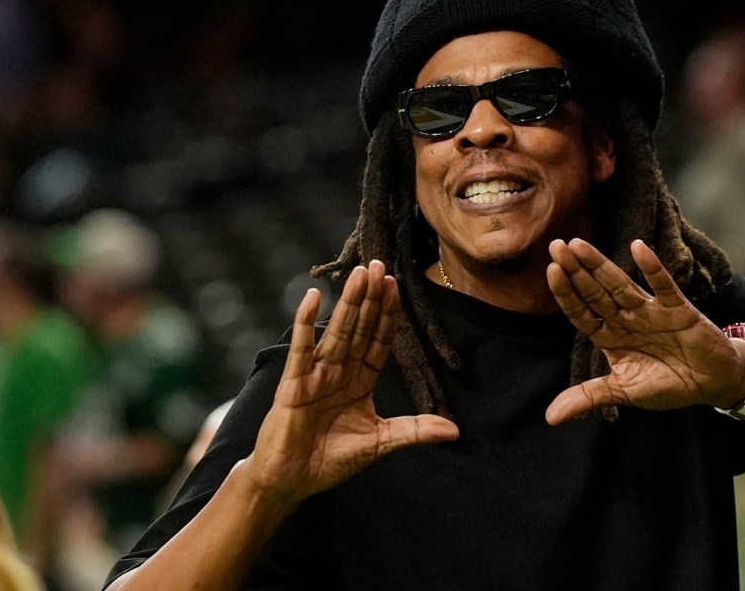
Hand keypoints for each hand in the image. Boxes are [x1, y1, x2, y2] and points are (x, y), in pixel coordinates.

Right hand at [245, 260, 458, 504]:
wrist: (290, 481)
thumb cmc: (330, 460)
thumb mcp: (379, 443)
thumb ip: (414, 431)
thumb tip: (454, 431)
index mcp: (360, 381)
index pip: (378, 340)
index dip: (388, 314)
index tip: (397, 285)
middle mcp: (340, 371)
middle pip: (360, 328)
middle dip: (372, 298)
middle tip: (381, 264)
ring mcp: (317, 375)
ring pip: (338, 332)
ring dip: (349, 302)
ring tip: (361, 273)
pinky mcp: (295, 384)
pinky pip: (303, 349)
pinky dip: (306, 323)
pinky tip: (314, 297)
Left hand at [545, 238, 744, 423]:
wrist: (711, 383)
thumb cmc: (667, 384)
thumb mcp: (624, 392)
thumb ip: (588, 397)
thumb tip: (550, 418)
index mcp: (610, 336)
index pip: (582, 312)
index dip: (567, 294)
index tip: (550, 272)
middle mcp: (626, 319)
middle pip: (596, 292)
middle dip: (576, 271)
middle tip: (556, 247)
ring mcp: (651, 311)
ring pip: (621, 285)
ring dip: (601, 265)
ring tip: (579, 245)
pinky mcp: (678, 309)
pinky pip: (663, 286)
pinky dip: (652, 268)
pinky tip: (638, 248)